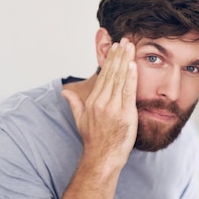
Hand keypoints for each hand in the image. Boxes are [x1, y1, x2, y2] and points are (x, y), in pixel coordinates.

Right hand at [62, 38, 137, 168]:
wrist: (103, 157)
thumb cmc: (93, 140)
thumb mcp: (80, 120)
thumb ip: (74, 103)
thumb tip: (65, 91)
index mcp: (93, 101)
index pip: (103, 76)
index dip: (109, 60)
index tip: (114, 48)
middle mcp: (102, 102)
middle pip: (111, 73)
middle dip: (118, 56)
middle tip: (124, 41)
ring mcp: (114, 107)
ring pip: (120, 79)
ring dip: (125, 61)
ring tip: (130, 47)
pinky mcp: (125, 114)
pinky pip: (128, 92)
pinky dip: (131, 77)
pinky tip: (133, 65)